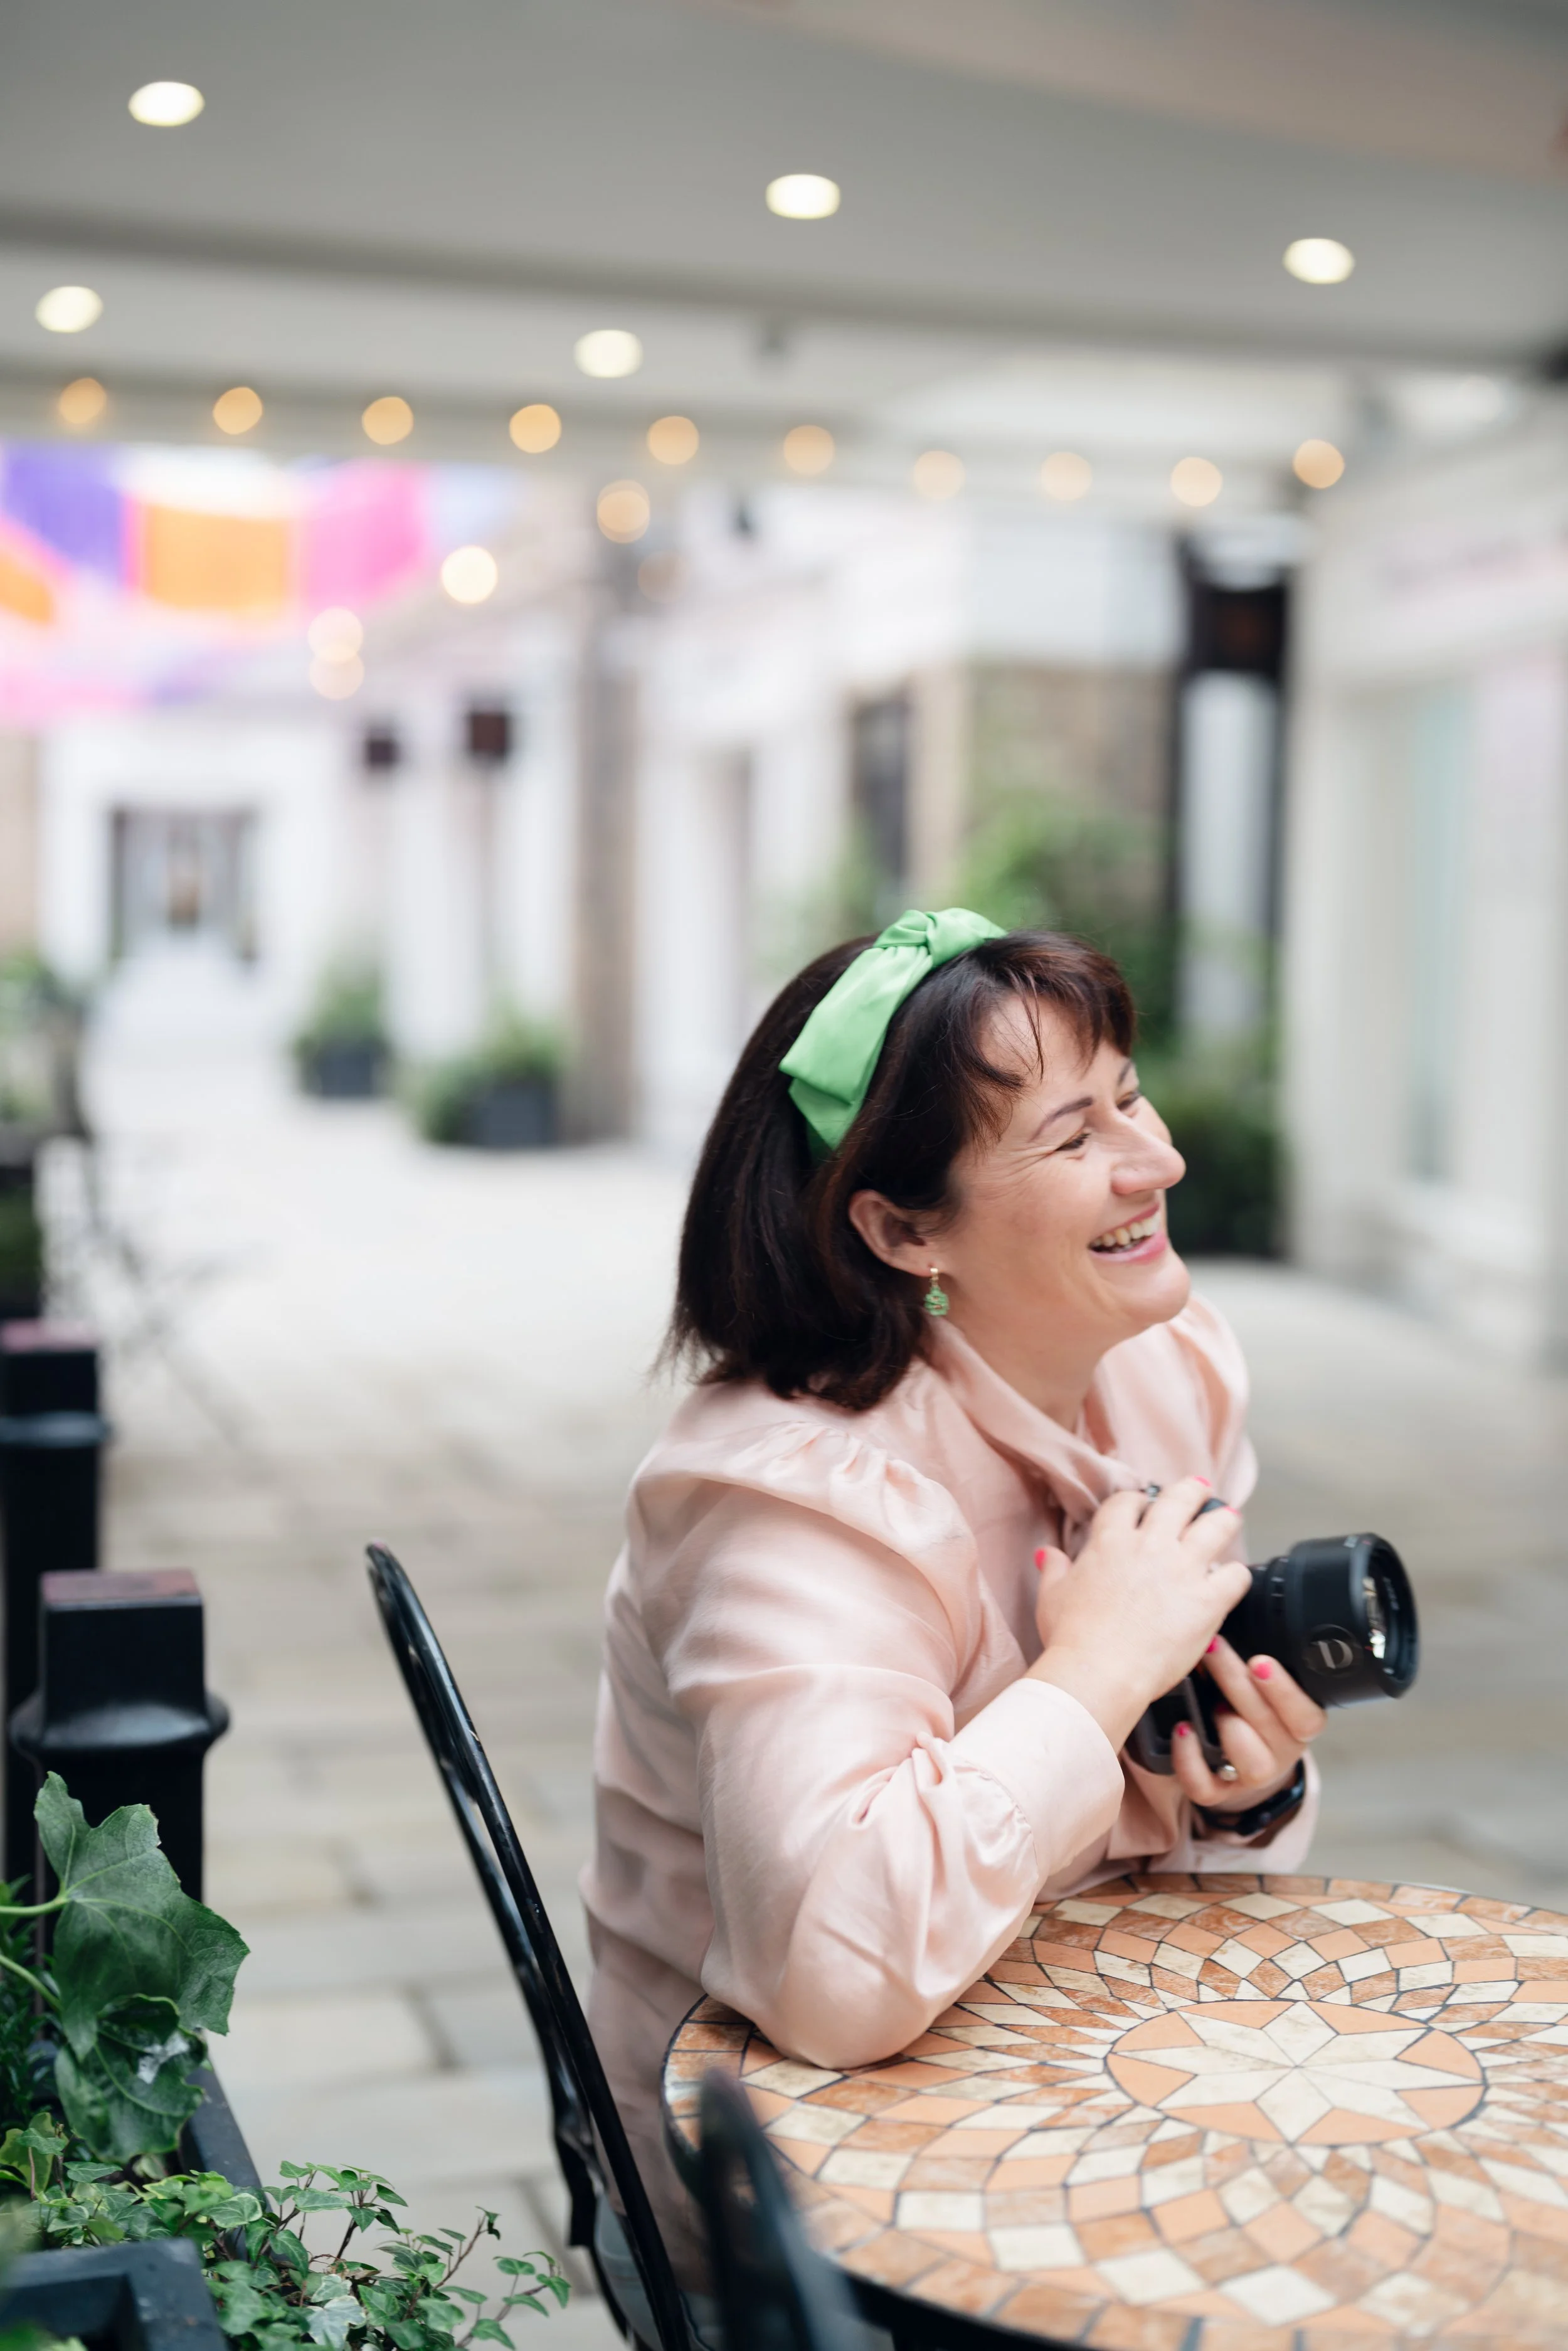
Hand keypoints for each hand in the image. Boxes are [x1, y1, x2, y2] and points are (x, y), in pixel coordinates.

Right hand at [1029, 1478, 1251, 1749]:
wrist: (1098, 1671)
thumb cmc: (1071, 1638)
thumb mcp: (1053, 1597)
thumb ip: (1055, 1570)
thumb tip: (1048, 1554)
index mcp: (1111, 1541)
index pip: (1129, 1502)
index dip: (1138, 1500)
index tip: (1143, 1504)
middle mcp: (1150, 1546)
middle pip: (1180, 1499)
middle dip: (1193, 1491)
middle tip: (1201, 1490)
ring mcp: (1181, 1570)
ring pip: (1216, 1526)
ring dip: (1223, 1519)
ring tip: (1228, 1518)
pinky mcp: (1207, 1600)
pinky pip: (1235, 1574)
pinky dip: (1235, 1574)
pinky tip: (1230, 1579)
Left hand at [1170, 1635, 1325, 1810]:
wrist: (1232, 1749)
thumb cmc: (1244, 1696)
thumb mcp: (1258, 1670)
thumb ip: (1257, 1645)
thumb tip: (1235, 1582)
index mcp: (1299, 1719)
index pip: (1307, 1713)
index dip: (1286, 1690)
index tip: (1261, 1661)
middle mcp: (1282, 1748)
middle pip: (1271, 1726)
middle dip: (1238, 1685)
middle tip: (1213, 1649)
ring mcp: (1251, 1773)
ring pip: (1249, 1763)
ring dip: (1227, 1729)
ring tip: (1208, 1703)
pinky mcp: (1219, 1791)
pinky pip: (1208, 1788)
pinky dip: (1192, 1762)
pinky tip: (1182, 1732)